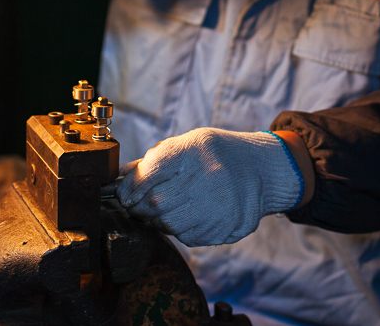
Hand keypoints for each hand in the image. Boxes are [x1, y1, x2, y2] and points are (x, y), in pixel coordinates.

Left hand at [116, 128, 305, 246]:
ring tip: (166, 209)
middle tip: (140, 205)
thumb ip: (153, 160)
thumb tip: (118, 178)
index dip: (131, 187)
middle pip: (157, 203)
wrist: (260, 168)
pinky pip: (188, 236)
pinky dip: (180, 229)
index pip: (150, 172)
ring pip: (170, 224)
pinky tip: (188, 215)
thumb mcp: (187, 144)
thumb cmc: (215, 154)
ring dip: (159, 220)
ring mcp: (220, 203)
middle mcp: (208, 176)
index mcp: (194, 149)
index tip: (124, 194)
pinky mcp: (227, 226)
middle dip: (141, 207)